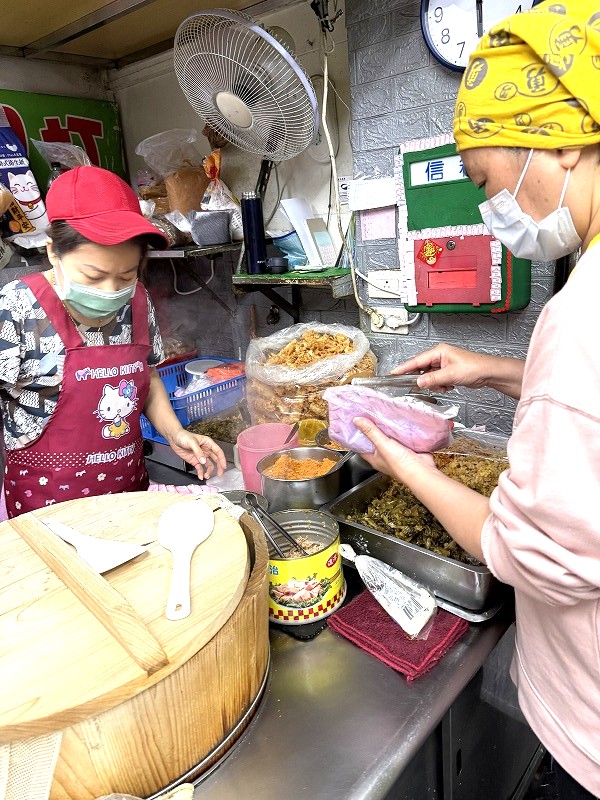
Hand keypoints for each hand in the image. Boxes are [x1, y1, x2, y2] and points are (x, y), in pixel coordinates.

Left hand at [169, 430, 226, 479]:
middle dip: (218, 467)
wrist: (174, 439)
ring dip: (209, 471)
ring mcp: (201, 456)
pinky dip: (201, 472)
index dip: (222, 459)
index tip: (224, 466)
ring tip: (207, 476)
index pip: (218, 451)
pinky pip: (200, 468)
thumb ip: (198, 452)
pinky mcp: (195, 461)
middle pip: (216, 459)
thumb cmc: (184, 436)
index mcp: (208, 443)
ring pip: (209, 465)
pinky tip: (201, 476)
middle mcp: (206, 450)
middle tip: (219, 474)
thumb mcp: (192, 442)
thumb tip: (204, 461)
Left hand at [353, 417, 437, 482]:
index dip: (356, 434)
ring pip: (387, 437)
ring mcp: (395, 452)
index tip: (354, 421)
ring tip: (381, 412)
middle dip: (371, 428)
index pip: (360, 445)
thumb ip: (371, 432)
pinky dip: (398, 429)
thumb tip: (356, 421)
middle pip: (374, 440)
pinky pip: (400, 436)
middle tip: (368, 413)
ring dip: (386, 428)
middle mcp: (383, 456)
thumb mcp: (382, 445)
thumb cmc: (400, 464)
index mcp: (373, 458)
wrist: (422, 471)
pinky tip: (397, 419)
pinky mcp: (406, 448)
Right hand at [391, 343, 509, 393]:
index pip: (416, 360)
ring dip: (434, 384)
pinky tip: (449, 386)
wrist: (489, 373)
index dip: (404, 368)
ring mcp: (444, 365)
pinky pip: (437, 381)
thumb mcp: (451, 375)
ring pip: (429, 377)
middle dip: (425, 380)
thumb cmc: (475, 367)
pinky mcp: (448, 372)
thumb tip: (418, 382)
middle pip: (422, 370)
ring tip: (444, 386)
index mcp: (439, 352)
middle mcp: (440, 357)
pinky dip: (441, 386)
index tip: (393, 373)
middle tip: (426, 386)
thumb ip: (432, 379)